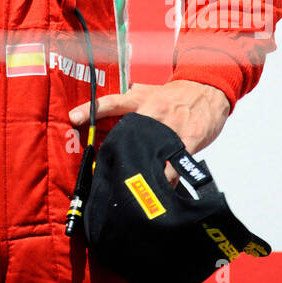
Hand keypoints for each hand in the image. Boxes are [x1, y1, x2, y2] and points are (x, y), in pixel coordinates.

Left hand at [69, 80, 229, 178]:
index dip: (91, 109)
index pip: (110, 102)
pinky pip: (174, 165)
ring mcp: (170, 127)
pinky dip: (166, 180)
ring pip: (150, 150)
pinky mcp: (189, 140)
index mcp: (139, 99)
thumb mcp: (149, 90)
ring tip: (125, 187)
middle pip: (127, 131)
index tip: (73, 118)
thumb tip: (106, 105)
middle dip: (114, 150)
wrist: (208, 90)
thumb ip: (129, 98)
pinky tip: (159, 192)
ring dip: (138, 169)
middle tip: (101, 169)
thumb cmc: (175, 94)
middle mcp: (152, 112)